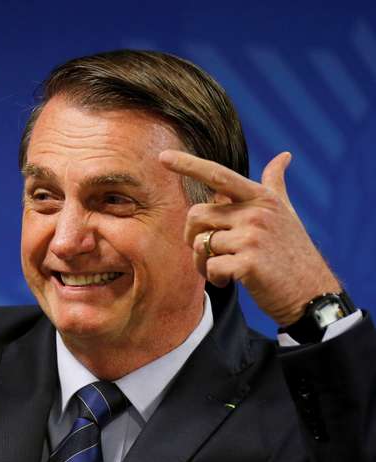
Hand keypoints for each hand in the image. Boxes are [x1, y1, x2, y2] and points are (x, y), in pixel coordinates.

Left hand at [159, 149, 340, 325]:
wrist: (311, 292)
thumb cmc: (292, 252)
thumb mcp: (286, 213)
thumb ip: (276, 184)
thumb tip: (283, 156)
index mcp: (261, 198)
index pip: (219, 175)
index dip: (189, 164)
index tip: (162, 156)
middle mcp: (256, 213)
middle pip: (196, 215)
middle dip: (193, 237)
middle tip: (209, 252)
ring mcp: (252, 238)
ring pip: (200, 244)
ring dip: (202, 262)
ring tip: (223, 269)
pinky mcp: (248, 263)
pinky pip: (210, 267)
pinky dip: (214, 278)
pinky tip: (231, 281)